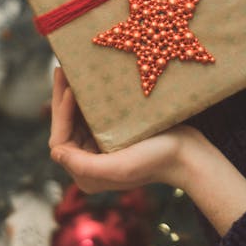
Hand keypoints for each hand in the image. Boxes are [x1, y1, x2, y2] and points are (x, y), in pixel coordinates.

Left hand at [49, 67, 207, 193]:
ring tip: (70, 70)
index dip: (61, 115)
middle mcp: (90, 164)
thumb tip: (55, 152)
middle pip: (66, 128)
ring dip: (72, 96)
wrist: (189, 154)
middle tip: (61, 69)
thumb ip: (84, 165)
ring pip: (77, 119)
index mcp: (86, 176)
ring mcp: (101, 150)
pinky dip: (87, 99)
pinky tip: (87, 81)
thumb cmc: (156, 160)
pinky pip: (92, 115)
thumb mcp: (119, 166)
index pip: (61, 142)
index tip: (71, 89)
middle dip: (62, 100)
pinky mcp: (114, 136)